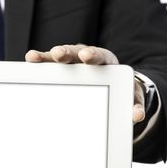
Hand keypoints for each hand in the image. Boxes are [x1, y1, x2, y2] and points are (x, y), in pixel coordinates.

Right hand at [25, 44, 145, 123]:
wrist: (113, 88)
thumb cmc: (121, 92)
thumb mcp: (129, 99)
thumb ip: (133, 105)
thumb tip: (136, 116)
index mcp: (106, 62)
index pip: (99, 56)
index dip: (92, 55)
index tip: (88, 56)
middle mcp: (87, 58)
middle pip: (76, 52)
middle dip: (67, 53)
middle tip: (60, 54)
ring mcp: (72, 63)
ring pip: (59, 56)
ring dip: (47, 56)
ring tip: (34, 57)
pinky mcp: (61, 69)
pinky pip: (49, 64)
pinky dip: (41, 61)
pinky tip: (30, 59)